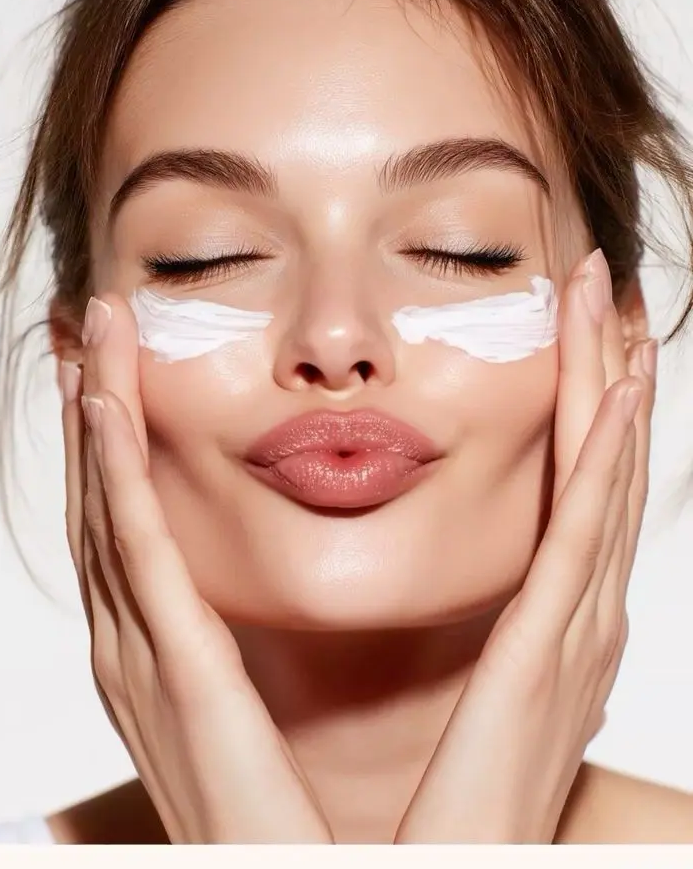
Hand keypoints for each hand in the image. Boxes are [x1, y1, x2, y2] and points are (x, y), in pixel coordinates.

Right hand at [61, 294, 332, 843]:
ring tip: (93, 339)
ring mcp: (137, 653)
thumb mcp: (231, 707)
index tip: (109, 373)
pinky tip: (106, 410)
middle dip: (88, 411)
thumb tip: (231, 599)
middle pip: (97, 502)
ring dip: (95, 418)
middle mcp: (126, 641)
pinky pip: (138, 551)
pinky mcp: (174, 666)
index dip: (104, 445)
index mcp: (148, 648)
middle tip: (89, 329)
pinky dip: (114, 475)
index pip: (118, 523)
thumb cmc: (262, 803)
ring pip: (105, 509)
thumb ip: (219, 647)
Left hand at [395, 250, 655, 842]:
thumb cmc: (466, 795)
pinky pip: (584, 534)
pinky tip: (618, 394)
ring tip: (614, 313)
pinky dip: (608, 459)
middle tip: (604, 290)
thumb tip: (490, 589)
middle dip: (608, 375)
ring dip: (611, 391)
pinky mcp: (551, 648)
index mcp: (561, 621)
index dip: (591, 410)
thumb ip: (499, 632)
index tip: (583, 336)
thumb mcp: (488, 692)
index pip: (583, 493)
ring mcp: (580, 628)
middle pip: (604, 471)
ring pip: (603, 483)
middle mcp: (584, 613)